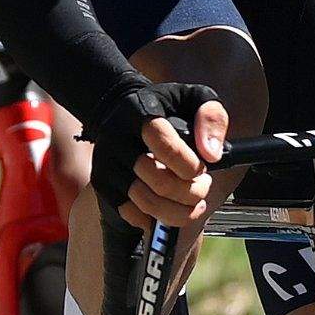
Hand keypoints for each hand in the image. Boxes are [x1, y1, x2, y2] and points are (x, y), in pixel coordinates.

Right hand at [94, 82, 226, 232]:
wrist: (118, 107)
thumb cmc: (163, 106)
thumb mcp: (194, 97)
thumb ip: (211, 117)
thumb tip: (211, 154)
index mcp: (141, 114)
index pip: (166, 147)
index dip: (190, 166)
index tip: (202, 168)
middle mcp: (118, 139)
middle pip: (159, 182)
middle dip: (191, 193)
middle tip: (203, 187)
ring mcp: (107, 164)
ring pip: (145, 202)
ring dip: (177, 211)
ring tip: (192, 203)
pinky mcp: (102, 183)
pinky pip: (130, 214)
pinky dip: (154, 218)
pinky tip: (169, 208)